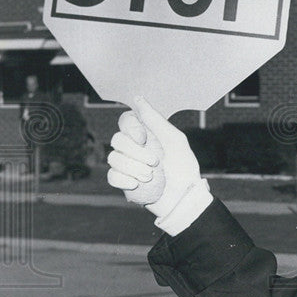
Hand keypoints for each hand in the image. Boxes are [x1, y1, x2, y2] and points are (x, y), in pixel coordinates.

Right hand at [107, 96, 201, 218]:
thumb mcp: (174, 140)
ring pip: (113, 158)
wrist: (184, 198)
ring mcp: (127, 165)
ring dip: (133, 167)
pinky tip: (136, 184)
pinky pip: (112, 176)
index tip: (143, 138)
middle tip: (155, 162)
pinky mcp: (124, 182)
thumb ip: (155, 120)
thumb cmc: (184, 168)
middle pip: (117, 139)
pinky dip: (123, 179)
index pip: (126, 121)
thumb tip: (138, 98)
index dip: (130, 127)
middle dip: (135, 152)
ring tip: (150, 176)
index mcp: (146, 134)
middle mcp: (134, 147)